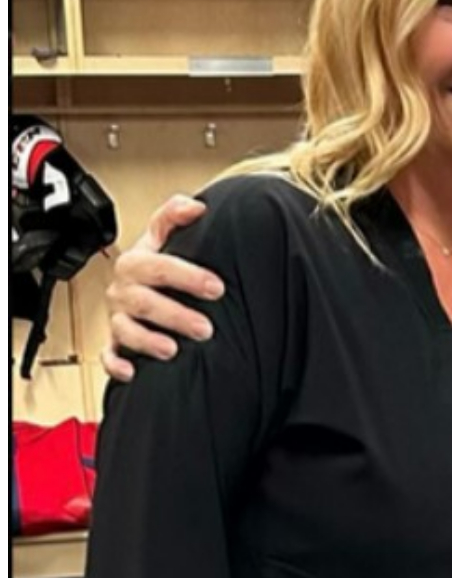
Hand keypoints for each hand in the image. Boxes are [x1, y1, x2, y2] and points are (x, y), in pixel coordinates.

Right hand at [101, 195, 223, 381]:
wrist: (146, 290)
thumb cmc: (158, 266)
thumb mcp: (165, 236)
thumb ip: (175, 214)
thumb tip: (197, 206)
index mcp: (137, 263)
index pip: (157, 265)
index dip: (186, 276)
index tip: (216, 287)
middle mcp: (124, 290)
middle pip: (143, 301)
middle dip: (175, 314)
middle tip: (205, 327)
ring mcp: (119, 316)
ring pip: (126, 329)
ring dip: (149, 340)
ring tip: (174, 349)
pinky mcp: (115, 342)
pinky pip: (109, 355)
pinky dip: (117, 364)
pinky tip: (132, 371)